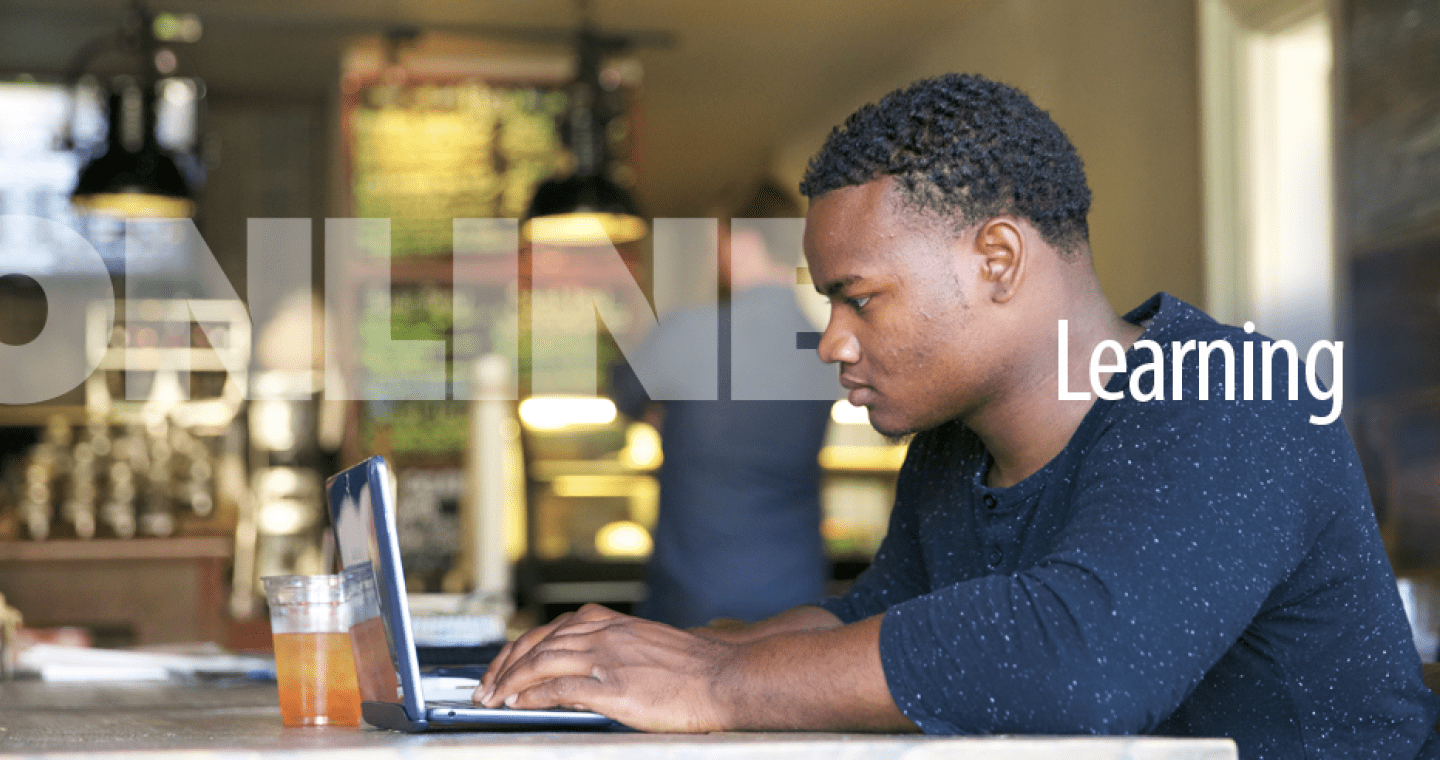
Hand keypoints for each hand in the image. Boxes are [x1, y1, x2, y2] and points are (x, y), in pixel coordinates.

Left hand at [474, 604, 736, 731]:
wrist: (726, 677)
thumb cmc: (696, 669)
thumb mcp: (646, 646)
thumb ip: (613, 650)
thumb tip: (584, 669)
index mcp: (612, 624)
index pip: (551, 629)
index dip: (520, 648)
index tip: (505, 665)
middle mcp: (604, 634)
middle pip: (538, 642)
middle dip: (505, 665)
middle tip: (486, 685)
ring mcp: (607, 659)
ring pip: (541, 661)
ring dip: (510, 681)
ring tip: (492, 697)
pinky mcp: (612, 687)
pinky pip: (559, 687)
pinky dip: (531, 695)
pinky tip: (517, 705)